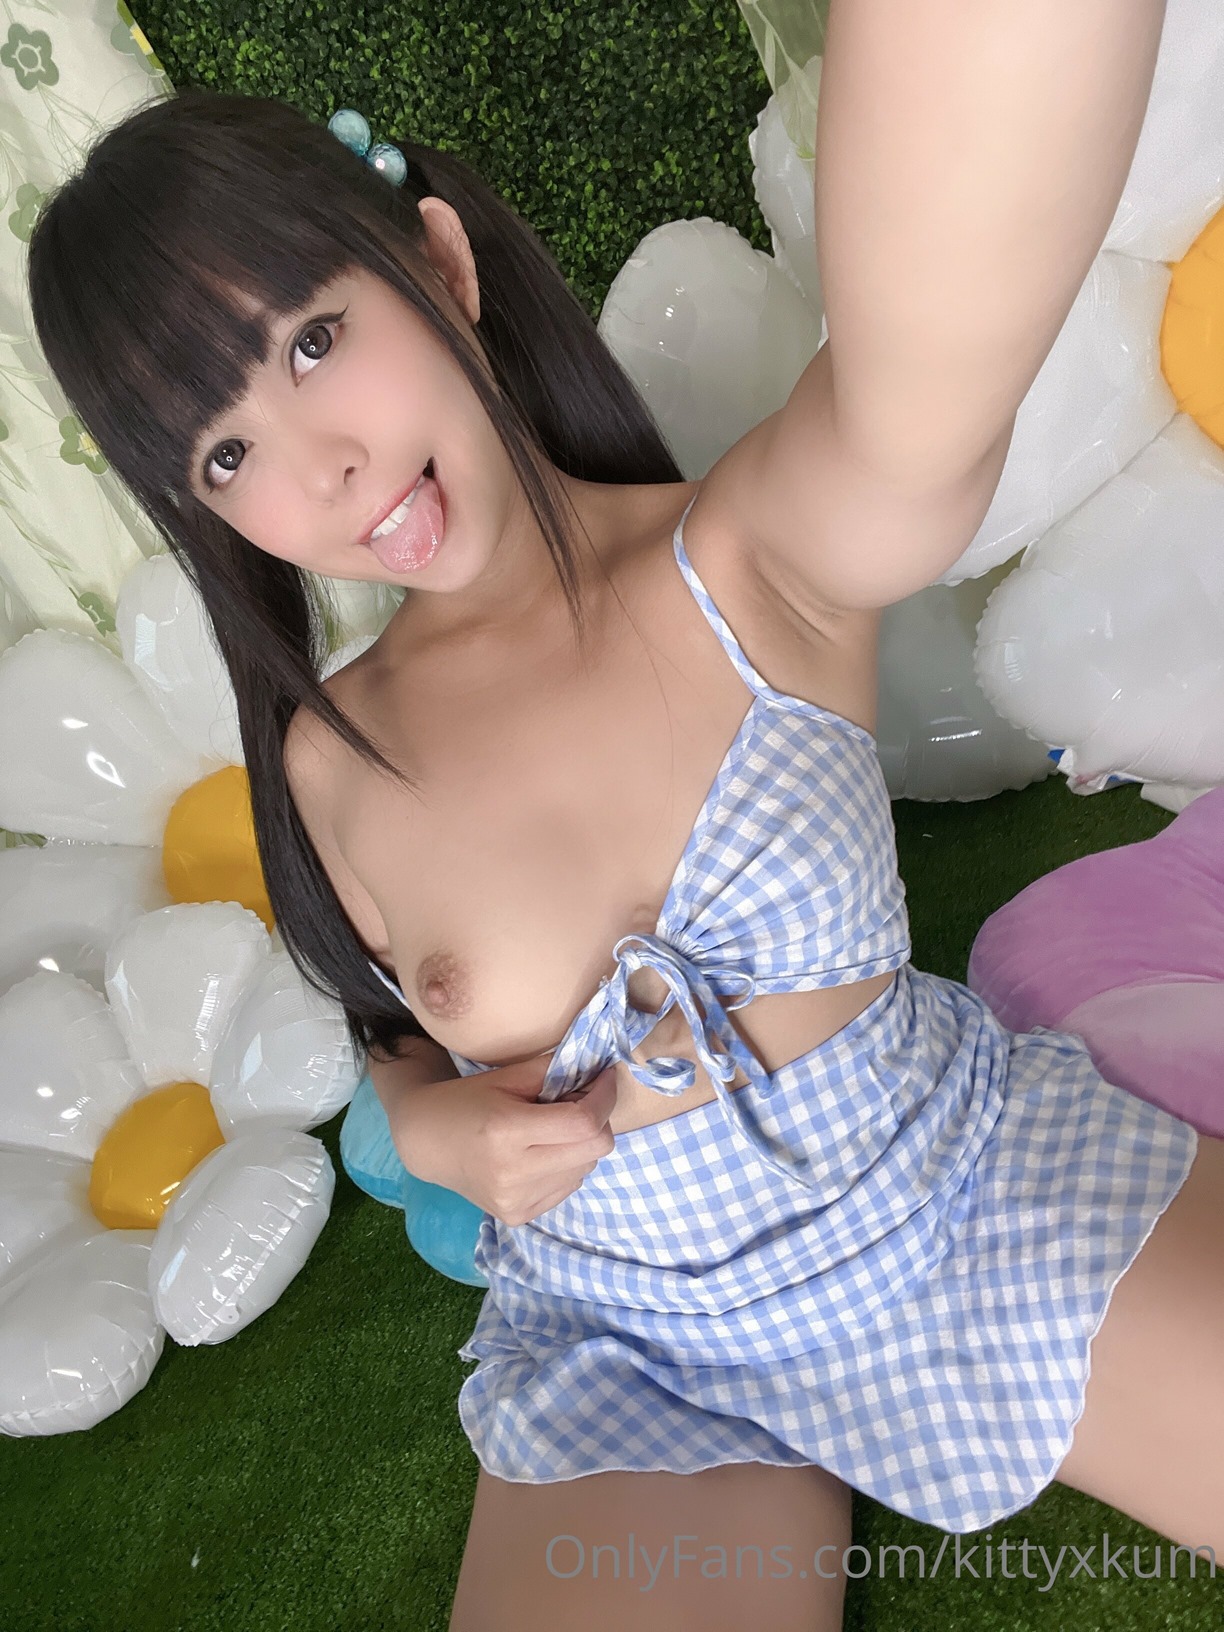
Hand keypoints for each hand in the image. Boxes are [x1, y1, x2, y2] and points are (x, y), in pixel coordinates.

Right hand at [384, 1053, 617, 1224]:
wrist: (428, 1144)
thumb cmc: (468, 1101)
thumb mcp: (507, 1077)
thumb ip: (554, 1071)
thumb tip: (598, 1070)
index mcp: (507, 1131)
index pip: (583, 1123)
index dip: (604, 1097)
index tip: (606, 1077)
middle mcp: (513, 1173)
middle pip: (593, 1150)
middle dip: (598, 1121)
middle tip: (582, 1102)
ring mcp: (516, 1200)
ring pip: (585, 1170)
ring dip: (581, 1145)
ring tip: (555, 1129)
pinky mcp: (518, 1216)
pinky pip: (568, 1188)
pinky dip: (567, 1166)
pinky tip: (543, 1153)